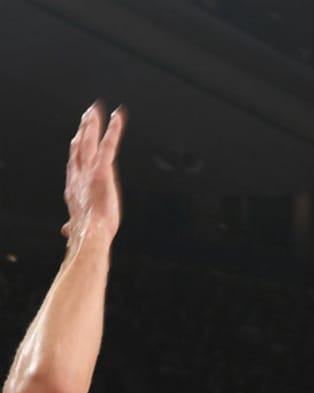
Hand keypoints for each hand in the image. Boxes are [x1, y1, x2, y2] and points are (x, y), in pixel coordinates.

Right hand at [63, 103, 124, 243]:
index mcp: (73, 186)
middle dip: (82, 129)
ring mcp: (90, 169)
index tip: (77, 138)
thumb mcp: (77, 226)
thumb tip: (66, 231)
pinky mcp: (103, 169)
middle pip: (79, 145)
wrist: (90, 233)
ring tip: (96, 109)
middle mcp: (79, 173)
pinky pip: (109, 144)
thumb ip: (71, 224)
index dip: (76, 149)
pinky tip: (118, 116)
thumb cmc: (86, 233)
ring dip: (93, 123)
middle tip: (86, 116)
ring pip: (90, 140)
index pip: (74, 162)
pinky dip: (114, 130)